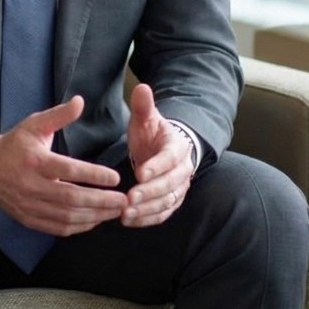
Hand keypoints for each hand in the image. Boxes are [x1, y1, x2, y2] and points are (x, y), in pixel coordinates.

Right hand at [0, 96, 127, 235]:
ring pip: (66, 216)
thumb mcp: (34, 124)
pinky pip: (57, 227)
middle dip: (100, 201)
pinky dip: (79, 227)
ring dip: (94, 216)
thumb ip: (59, 115)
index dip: (93, 175)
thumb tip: (80, 101)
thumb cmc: (14, 144)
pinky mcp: (28, 218)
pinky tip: (95, 220)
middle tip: (123, 200)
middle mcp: (30, 185)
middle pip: (70, 198)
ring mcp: (28, 205)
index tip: (114, 178)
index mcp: (34, 160)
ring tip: (115, 210)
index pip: (68, 170)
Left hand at [122, 83, 194, 226]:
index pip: (170, 159)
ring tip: (125, 213)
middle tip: (129, 198)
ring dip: (147, 209)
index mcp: (177, 147)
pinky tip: (130, 221)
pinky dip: (148, 218)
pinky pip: (163, 213)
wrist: (165, 148)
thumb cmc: (152, 132)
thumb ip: (143, 106)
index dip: (156, 166)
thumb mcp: (146, 118)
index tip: (139, 173)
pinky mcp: (172, 201)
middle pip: (170, 184)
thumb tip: (142, 87)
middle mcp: (183, 170)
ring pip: (167, 202)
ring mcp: (179, 188)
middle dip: (150, 192)